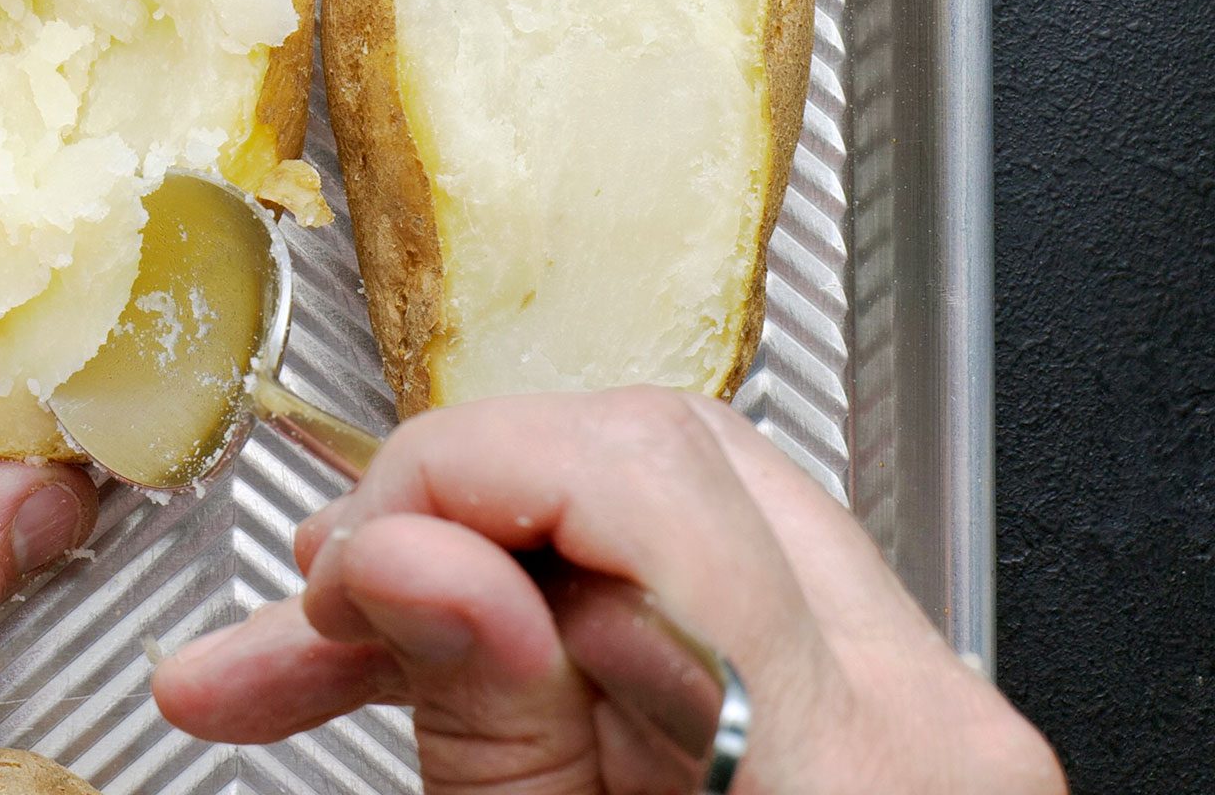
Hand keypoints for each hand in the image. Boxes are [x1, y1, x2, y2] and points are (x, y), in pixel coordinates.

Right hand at [152, 387, 1062, 794]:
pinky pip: (693, 604)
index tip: (341, 559)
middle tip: (319, 600)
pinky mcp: (861, 719)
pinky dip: (552, 627)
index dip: (459, 479)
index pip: (643, 482)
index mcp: (854, 759)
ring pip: (662, 521)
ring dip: (477, 567)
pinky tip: (422, 666)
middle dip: (454, 510)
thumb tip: (404, 551)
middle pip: (655, 472)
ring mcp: (908, 708)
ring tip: (314, 653)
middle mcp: (919, 710)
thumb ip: (493, 723)